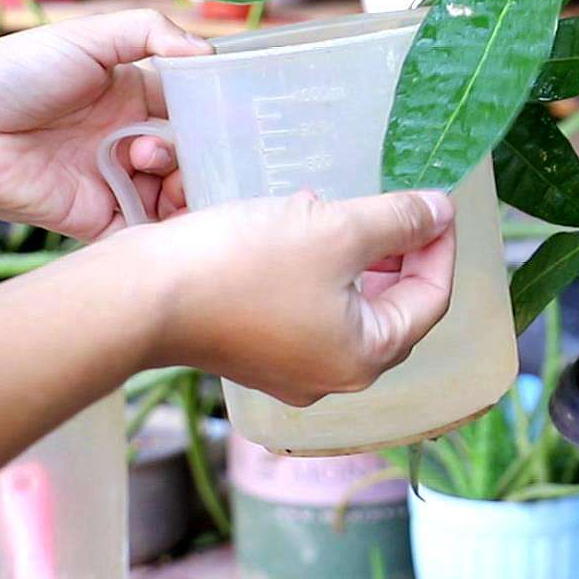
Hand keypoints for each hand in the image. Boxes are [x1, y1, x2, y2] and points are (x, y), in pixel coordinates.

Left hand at [0, 10, 211, 238]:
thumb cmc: (8, 76)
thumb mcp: (82, 37)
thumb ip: (149, 31)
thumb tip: (208, 49)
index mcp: (126, 94)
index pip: (188, 104)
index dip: (212, 109)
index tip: (234, 113)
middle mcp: (125, 138)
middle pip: (190, 151)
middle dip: (200, 150)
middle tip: (174, 144)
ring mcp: (113, 179)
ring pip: (176, 192)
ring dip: (185, 183)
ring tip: (154, 168)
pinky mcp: (99, 218)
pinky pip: (146, 230)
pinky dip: (166, 225)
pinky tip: (166, 206)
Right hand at [127, 189, 457, 406]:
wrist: (138, 296)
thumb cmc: (245, 265)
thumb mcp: (338, 230)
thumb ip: (399, 221)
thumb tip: (440, 212)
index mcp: (365, 357)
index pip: (431, 299)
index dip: (439, 246)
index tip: (436, 203)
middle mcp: (331, 375)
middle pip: (390, 305)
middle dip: (396, 250)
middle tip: (393, 204)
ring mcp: (287, 366)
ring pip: (344, 301)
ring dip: (350, 251)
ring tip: (337, 205)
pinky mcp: (250, 349)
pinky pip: (303, 303)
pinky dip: (311, 263)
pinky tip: (292, 220)